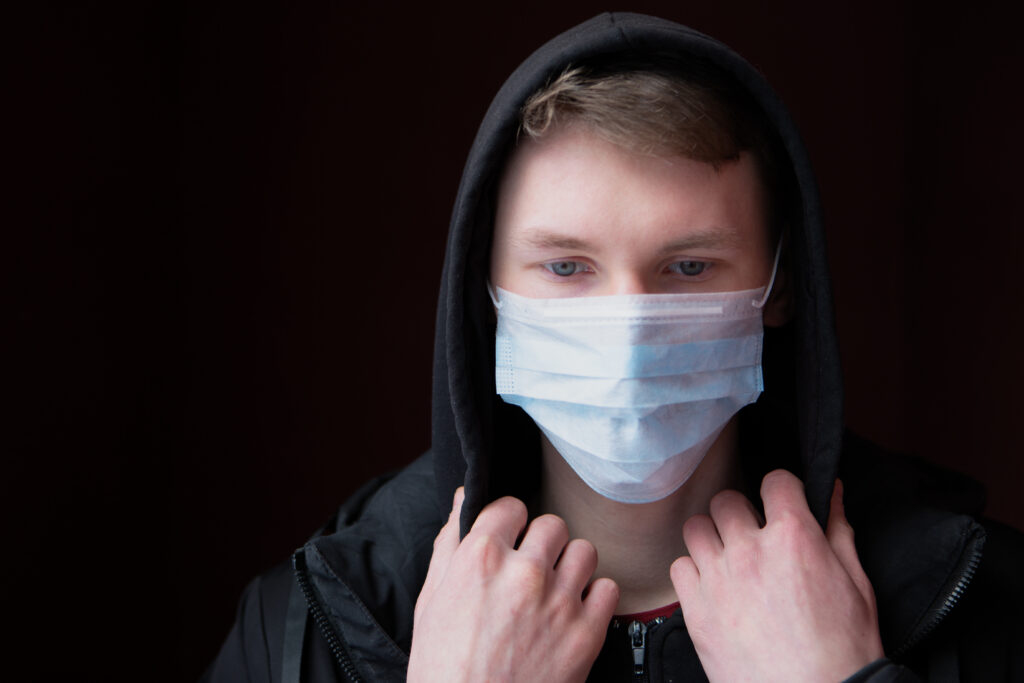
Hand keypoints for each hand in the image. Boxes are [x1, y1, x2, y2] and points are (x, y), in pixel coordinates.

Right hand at [408, 488, 618, 682]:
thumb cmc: (444, 670)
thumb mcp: (430, 602)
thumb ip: (448, 545)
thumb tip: (463, 501)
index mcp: (480, 559)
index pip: (510, 506)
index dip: (508, 523)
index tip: (509, 539)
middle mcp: (523, 573)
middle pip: (552, 525)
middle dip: (541, 543)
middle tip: (531, 567)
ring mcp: (559, 602)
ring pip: (584, 551)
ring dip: (570, 566)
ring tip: (555, 588)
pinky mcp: (586, 634)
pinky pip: (607, 589)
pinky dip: (594, 599)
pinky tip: (573, 613)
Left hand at [670, 471, 883, 681]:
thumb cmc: (842, 652)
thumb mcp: (857, 585)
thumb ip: (838, 531)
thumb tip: (830, 493)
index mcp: (793, 539)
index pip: (775, 481)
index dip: (781, 490)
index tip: (782, 503)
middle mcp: (749, 551)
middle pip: (726, 501)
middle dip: (741, 513)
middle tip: (752, 534)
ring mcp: (718, 579)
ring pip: (696, 529)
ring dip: (712, 538)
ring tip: (728, 558)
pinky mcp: (696, 610)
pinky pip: (679, 567)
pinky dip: (693, 573)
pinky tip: (713, 587)